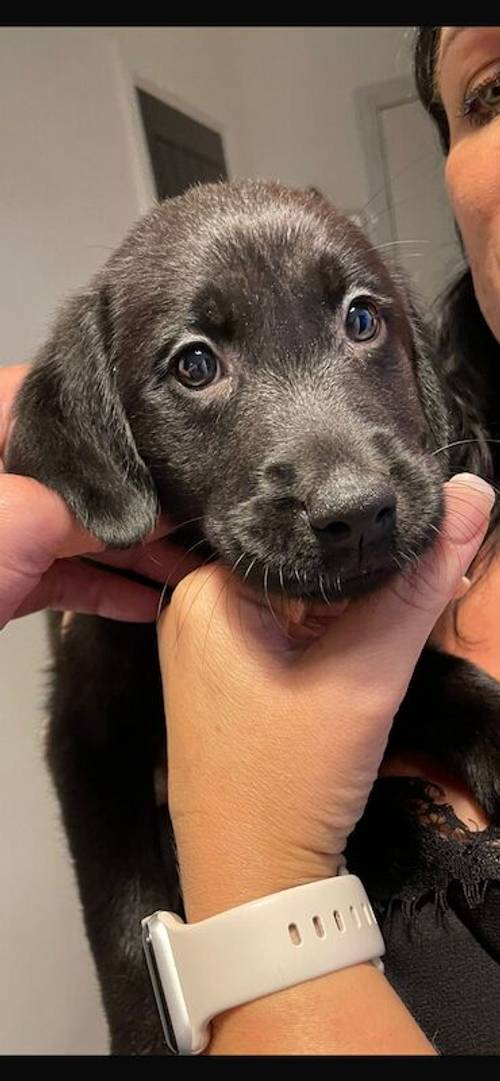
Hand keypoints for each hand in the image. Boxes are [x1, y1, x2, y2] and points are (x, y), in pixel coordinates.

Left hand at [0, 365, 199, 627]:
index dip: (122, 412)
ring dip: (135, 551)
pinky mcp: (0, 580)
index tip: (177, 435)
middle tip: (202, 515)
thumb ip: (85, 506)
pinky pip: (63, 576)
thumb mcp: (16, 519)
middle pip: (82, 472)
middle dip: (142, 498)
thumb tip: (152, 511)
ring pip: (78, 529)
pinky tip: (149, 602)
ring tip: (193, 565)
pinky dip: (104, 590)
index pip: (59, 396)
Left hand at [157, 473, 493, 921]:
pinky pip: (285, 632)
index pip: (303, 535)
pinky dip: (327, 638)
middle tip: (429, 575)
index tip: (423, 537)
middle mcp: (194, 606)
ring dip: (351, 610)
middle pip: (301, 567)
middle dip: (365, 578)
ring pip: (299, 601)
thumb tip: (470, 495)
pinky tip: (362, 647)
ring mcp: (206, 643)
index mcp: (207, 589)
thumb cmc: (293, 776)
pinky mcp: (224, 675)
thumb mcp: (366, 675)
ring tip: (400, 612)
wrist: (251, 880)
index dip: (369, 539)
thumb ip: (418, 586)